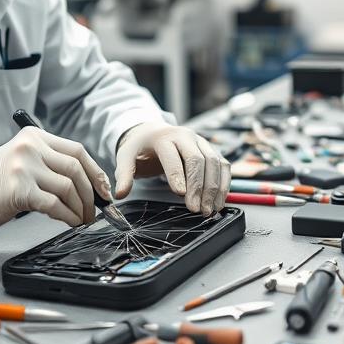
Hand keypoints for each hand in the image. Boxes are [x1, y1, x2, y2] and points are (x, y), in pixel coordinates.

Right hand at [0, 127, 112, 229]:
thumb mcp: (22, 160)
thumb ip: (50, 163)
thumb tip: (86, 183)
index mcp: (34, 136)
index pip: (77, 150)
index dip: (95, 171)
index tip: (104, 188)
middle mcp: (30, 148)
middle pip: (76, 168)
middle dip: (91, 192)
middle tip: (95, 208)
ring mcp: (24, 167)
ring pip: (68, 187)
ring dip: (80, 206)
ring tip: (82, 217)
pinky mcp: (19, 190)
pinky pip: (54, 204)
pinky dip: (67, 215)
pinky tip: (69, 220)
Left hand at [114, 123, 230, 215]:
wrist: (152, 132)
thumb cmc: (140, 148)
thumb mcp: (126, 158)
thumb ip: (124, 176)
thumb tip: (120, 194)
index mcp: (163, 137)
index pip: (173, 156)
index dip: (177, 175)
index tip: (180, 195)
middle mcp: (185, 136)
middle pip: (197, 160)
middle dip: (198, 186)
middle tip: (196, 209)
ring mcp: (200, 142)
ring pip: (214, 163)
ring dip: (214, 188)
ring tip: (209, 210)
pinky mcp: (210, 150)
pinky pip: (222, 165)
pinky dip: (224, 184)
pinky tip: (219, 202)